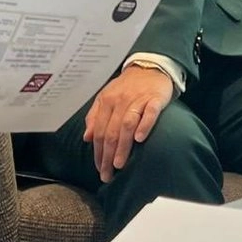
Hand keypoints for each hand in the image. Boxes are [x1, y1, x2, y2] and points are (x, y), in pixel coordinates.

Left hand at [83, 65, 173, 182]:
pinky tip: (140, 139)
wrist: (150, 67)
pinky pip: (149, 113)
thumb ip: (95, 116)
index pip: (99, 130)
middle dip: (107, 155)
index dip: (97, 151)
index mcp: (106, 102)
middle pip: (111, 131)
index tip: (99, 168)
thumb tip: (86, 137)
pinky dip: (144, 126)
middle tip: (107, 174)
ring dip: (122, 146)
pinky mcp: (155, 99)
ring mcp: (138, 100)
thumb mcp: (106, 97)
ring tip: (119, 164)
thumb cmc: (127, 86)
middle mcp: (120, 101)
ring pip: (126, 125)